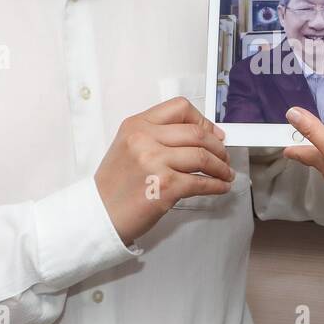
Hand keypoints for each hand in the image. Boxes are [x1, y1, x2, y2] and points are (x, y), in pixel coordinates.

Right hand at [94, 97, 233, 244]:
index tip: (214, 134)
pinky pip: (201, 182)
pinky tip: (220, 187)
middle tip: (224, 157)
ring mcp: (155, 162)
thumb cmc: (115, 186)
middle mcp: (144, 139)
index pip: (180, 108)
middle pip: (197, 133)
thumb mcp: (129, 147)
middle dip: (218, 146)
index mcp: (136, 125)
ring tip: (225, 173)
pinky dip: (216, 185)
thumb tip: (199, 136)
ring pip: (203, 156)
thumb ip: (157, 136)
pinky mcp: (165, 186)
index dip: (203, 120)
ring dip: (221, 167)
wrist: (99, 215)